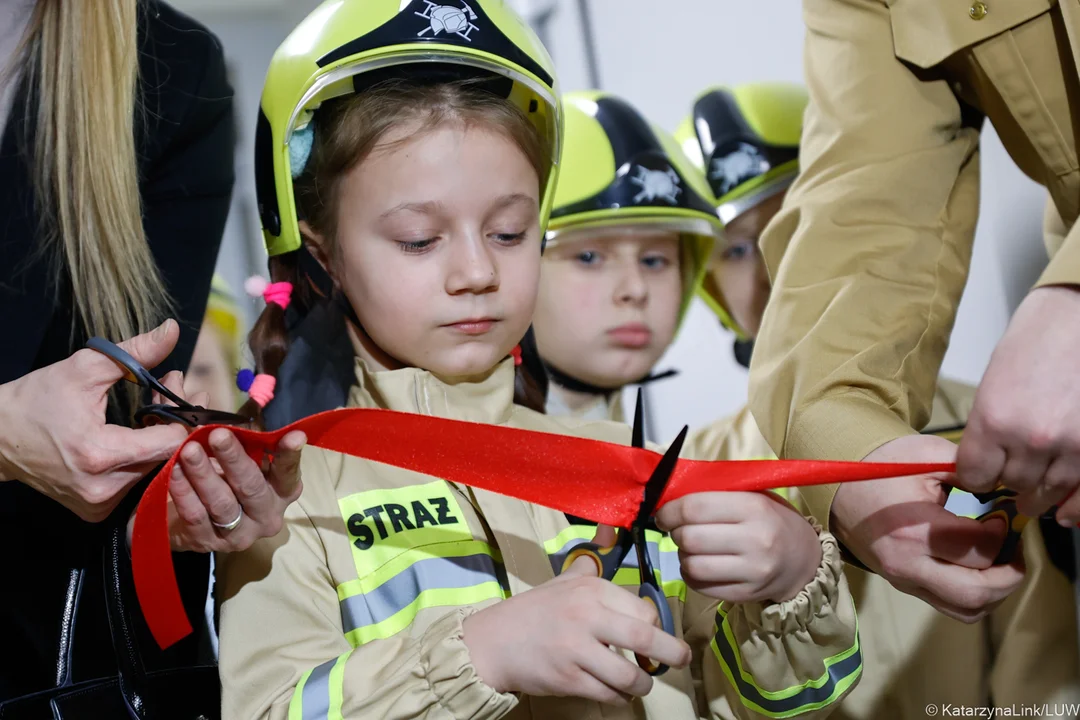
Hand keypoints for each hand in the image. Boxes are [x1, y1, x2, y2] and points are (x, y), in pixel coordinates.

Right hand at [0, 320, 188, 521]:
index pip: (171, 442)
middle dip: (172, 418)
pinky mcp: (96, 510)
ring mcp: (99, 504)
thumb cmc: (36, 400)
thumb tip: (173, 329)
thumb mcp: (84, 368)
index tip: (173, 383)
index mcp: (100, 455)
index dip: (180, 410)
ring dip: (159, 437)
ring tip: (152, 406)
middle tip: (168, 386)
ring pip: (154, 469)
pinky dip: (141, 456)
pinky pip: (135, 481)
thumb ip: (134, 351)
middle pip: (166, 455)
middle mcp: (103, 488)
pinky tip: (135, 433)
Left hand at [126, 370, 304, 552]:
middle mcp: (267, 514)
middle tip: (218, 434)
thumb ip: (198, 415)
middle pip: (253, 487)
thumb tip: (174, 379)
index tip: (294, 436)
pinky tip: (174, 472)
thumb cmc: (214, 476)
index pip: (289, 471)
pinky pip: (197, 517)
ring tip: (188, 450)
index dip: (290, 454)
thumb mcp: (218, 448)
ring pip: (224, 504)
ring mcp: (240, 533)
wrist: (183, 521)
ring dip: (205, 475)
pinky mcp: (210, 545)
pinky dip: (185, 493)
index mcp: (280, 488)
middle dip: (235, 460)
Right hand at [463, 525, 690, 704]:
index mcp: (590, 590)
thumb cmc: (533, 612)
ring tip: (642, 684)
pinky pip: (608, 694)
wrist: (492, 642)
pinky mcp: (568, 679)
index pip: (642, 609)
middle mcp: (586, 616)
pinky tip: (616, 692)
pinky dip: (619, 697)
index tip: (657, 634)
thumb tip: (609, 534)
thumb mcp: (562, 581)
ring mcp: (577, 650)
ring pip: (629, 675)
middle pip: (646, 638)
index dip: (657, 626)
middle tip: (681, 660)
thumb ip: (589, 565)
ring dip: (643, 684)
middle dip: (672, 653)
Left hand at [655, 491, 820, 603]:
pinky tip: (699, 565)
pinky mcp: (746, 594)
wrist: (804, 560)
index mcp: (754, 507)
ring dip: (681, 556)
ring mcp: (752, 571)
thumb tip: (669, 496)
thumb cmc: (771, 520)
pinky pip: (700, 586)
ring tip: (690, 549)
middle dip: (675, 533)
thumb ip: (718, 494)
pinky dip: (691, 575)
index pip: (695, 507)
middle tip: (678, 530)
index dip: (670, 511)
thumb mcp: (754, 496)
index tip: (663, 514)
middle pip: (690, 538)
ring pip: (692, 565)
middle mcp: (755, 540)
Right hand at [835, 434, 1024, 622]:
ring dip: (995, 592)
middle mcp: (909, 565)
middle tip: (1014, 550)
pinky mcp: (905, 586)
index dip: (1004, 534)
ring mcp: (905, 581)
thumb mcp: (927, 456)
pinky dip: (975, 596)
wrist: (840, 487)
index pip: (980, 549)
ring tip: (998, 562)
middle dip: (1009, 575)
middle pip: (977, 593)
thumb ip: (970, 471)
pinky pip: (950, 607)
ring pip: (968, 610)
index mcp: (915, 531)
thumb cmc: (884, 468)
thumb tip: (1006, 488)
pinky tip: (977, 569)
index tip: (1003, 515)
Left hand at [957, 286, 1079, 521]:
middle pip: (1013, 486)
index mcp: (993, 420)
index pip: (975, 477)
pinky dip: (1075, 507)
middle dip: (1009, 482)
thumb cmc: (1033, 344)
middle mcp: (1031, 440)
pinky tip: (1066, 512)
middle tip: (1012, 475)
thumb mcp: (993, 385)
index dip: (976, 478)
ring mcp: (1071, 447)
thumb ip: (989, 430)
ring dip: (1040, 495)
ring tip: (1035, 493)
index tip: (981, 473)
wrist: (1079, 321)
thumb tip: (983, 465)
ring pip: (1049, 494)